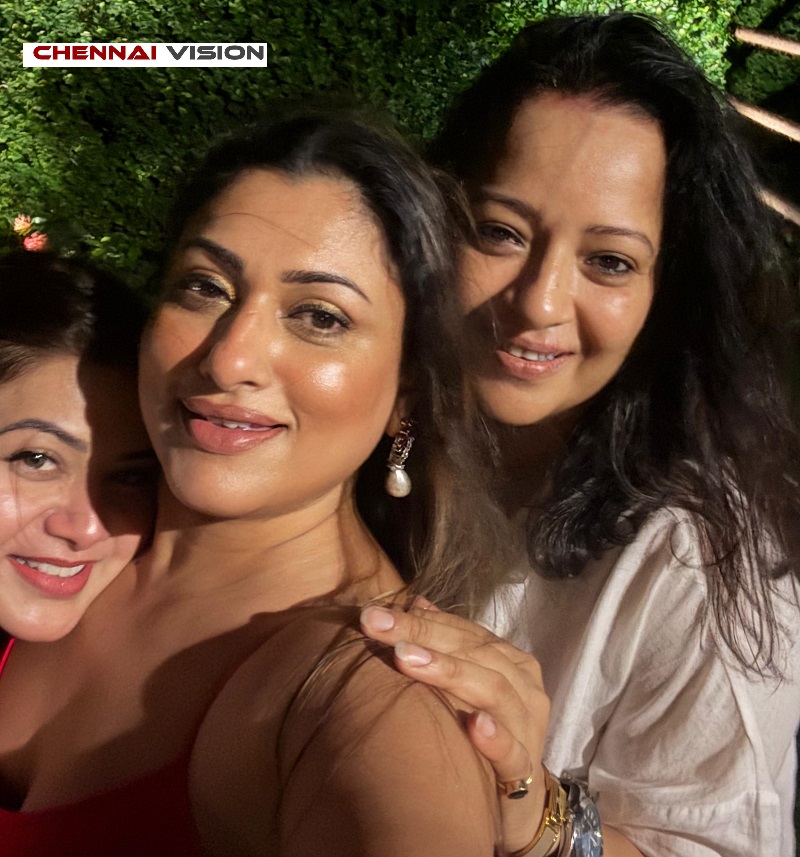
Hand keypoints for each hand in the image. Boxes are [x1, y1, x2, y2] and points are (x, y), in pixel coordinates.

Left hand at [360, 599, 549, 852]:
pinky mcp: (525, 768)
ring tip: (406, 659)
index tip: (373, 615)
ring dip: (449, 672)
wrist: (514, 802)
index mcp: (507, 659)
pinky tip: (473, 726)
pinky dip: (495, 737)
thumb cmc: (481, 731)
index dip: (418, 619)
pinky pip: (513, 751)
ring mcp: (527, 724)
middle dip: (423, 636)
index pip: (462, 631)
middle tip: (379, 628)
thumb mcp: (462, 685)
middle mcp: (523, 685)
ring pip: (493, 690)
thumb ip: (444, 642)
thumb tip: (415, 601)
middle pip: (474, 652)